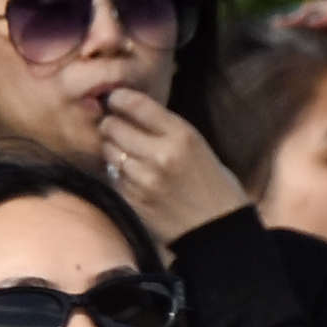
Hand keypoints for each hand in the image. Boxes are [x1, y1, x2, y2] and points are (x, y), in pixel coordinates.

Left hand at [89, 81, 245, 243]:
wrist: (217, 229)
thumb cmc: (212, 183)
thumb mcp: (197, 145)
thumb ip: (166, 128)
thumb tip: (132, 110)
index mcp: (181, 136)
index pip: (137, 105)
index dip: (119, 98)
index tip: (115, 98)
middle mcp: (159, 155)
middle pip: (114, 127)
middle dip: (111, 124)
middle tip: (115, 126)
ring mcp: (143, 179)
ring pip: (108, 151)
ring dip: (111, 148)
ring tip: (124, 151)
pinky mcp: (132, 200)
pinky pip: (112, 176)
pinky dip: (117, 171)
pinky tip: (130, 174)